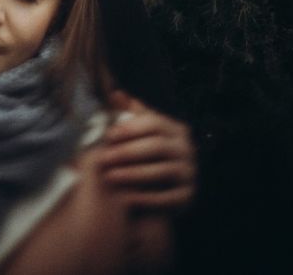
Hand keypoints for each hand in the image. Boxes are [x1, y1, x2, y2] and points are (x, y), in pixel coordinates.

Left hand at [98, 91, 195, 211]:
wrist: (158, 188)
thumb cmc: (143, 154)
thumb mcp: (138, 131)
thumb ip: (128, 113)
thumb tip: (115, 93)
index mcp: (174, 129)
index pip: (154, 123)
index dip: (131, 128)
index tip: (108, 135)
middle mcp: (186, 149)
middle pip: (157, 146)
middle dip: (127, 152)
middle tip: (103, 158)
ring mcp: (189, 173)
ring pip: (162, 171)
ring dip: (133, 174)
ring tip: (109, 176)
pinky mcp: (187, 196)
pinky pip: (168, 197)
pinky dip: (146, 198)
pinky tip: (125, 198)